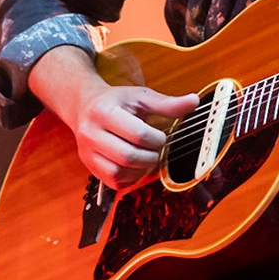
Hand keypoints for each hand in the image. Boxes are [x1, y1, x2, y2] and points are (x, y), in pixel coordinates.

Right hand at [28, 46, 199, 187]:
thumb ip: (167, 103)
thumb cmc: (116, 101)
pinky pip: (113, 182)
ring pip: (118, 173)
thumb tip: (194, 101)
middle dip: (150, 156)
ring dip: (140, 169)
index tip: (161, 136)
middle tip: (156, 149)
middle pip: (127, 157)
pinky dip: (130, 178)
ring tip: (147, 157)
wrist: (84, 106)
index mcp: (104, 111)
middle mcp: (91, 133)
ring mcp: (87, 152)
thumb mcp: (140, 97)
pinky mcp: (89, 166)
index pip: (137, 134)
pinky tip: (136, 166)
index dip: (157, 139)